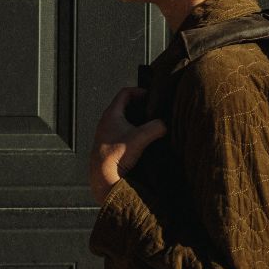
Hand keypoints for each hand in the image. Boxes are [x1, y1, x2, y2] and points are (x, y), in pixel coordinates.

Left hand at [90, 87, 167, 202]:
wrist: (103, 177)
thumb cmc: (115, 156)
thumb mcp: (141, 138)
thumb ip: (157, 127)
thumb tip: (165, 125)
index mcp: (111, 114)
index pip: (125, 93)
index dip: (139, 91)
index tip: (150, 97)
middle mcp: (107, 121)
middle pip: (125, 106)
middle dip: (140, 107)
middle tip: (153, 111)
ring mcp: (107, 133)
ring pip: (124, 120)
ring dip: (137, 121)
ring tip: (150, 126)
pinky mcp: (110, 145)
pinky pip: (123, 132)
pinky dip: (133, 132)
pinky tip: (143, 141)